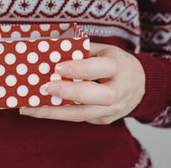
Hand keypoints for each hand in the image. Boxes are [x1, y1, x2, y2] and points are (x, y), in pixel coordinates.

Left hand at [19, 43, 144, 123]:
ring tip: (30, 108)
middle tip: (45, 88)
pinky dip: (58, 114)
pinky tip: (39, 111)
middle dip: (70, 93)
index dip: (80, 69)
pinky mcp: (104, 120)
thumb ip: (84, 51)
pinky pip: (79, 117)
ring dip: (55, 112)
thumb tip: (52, 50)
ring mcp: (113, 109)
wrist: (141, 84)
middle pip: (98, 96)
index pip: (101, 68)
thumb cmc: (115, 62)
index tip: (58, 67)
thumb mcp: (105, 50)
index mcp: (119, 67)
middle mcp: (120, 90)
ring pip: (84, 114)